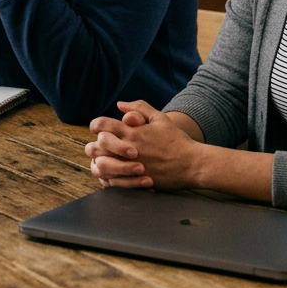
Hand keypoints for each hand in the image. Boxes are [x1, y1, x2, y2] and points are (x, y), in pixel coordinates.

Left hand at [86, 101, 203, 189]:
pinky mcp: (135, 181)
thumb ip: (139, 108)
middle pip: (95, 146)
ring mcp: (130, 167)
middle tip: (99, 147)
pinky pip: (111, 182)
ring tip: (103, 161)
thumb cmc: (176, 140)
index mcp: (132, 132)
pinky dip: (107, 178)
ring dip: (98, 163)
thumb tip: (119, 105)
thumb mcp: (160, 118)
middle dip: (94, 146)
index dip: (96, 126)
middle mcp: (128, 149)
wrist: (192, 164)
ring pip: (100, 166)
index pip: (101, 125)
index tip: (99, 130)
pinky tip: (111, 174)